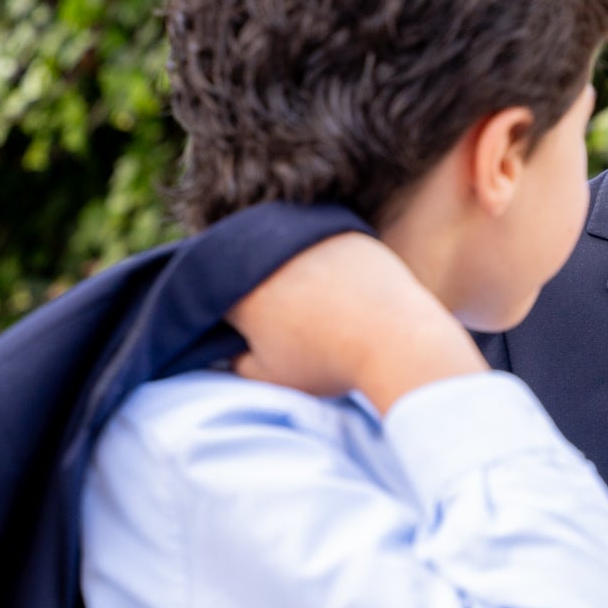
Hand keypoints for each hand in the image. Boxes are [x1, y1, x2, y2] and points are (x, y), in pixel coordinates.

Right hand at [228, 231, 485, 413]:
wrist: (396, 340)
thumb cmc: (331, 365)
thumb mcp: (271, 378)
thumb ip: (237, 364)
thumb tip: (229, 350)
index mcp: (239, 293)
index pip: (212, 298)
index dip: (228, 316)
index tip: (245, 332)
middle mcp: (264, 255)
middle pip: (242, 265)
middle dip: (252, 286)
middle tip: (278, 317)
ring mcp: (304, 235)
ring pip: (277, 245)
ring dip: (283, 266)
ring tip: (308, 300)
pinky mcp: (340, 229)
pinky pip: (316, 239)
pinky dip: (319, 256)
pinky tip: (334, 283)